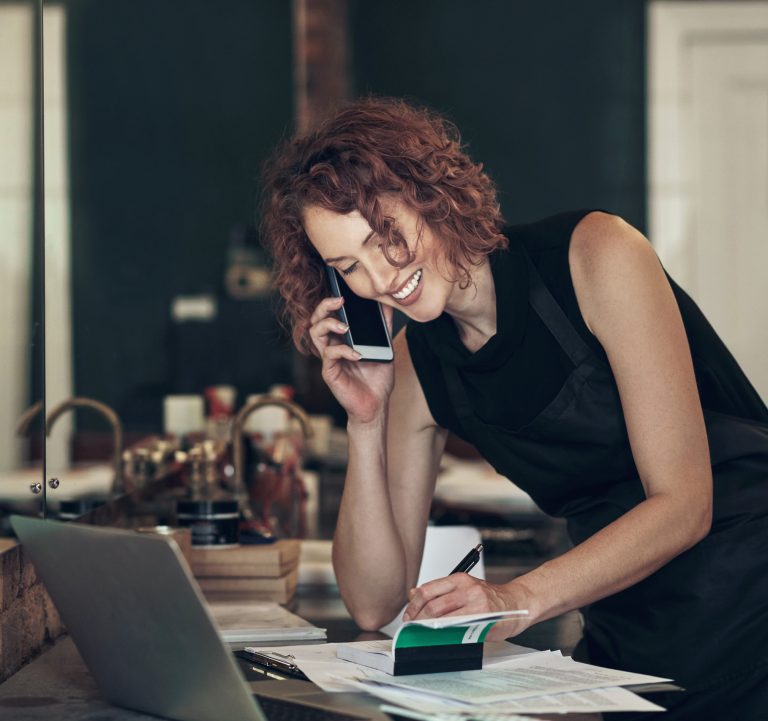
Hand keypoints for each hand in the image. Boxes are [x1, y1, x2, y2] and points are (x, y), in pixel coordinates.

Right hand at [308, 296, 394, 423]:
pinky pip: (330, 356)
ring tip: (344, 325)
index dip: (330, 302)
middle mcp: (331, 346)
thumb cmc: (377, 377)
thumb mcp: (384, 346)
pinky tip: (357, 353)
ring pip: (314, 334)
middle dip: (324, 306)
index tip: (344, 292)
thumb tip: (389, 303)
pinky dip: (343, 351)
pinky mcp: (330, 372)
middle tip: (339, 300)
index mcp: (341, 338)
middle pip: (316, 319)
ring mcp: (329, 359)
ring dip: (328, 324)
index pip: (328, 315)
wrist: (376, 404)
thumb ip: (383, 326)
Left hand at [402, 574, 533, 640]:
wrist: (517, 602)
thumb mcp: (463, 587)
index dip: (414, 606)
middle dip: (419, 620)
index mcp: (459, 579)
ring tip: (423, 635)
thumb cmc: (489, 597)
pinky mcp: (485, 621)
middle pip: (433, 606)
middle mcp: (467, 589)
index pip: (428, 590)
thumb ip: (440, 591)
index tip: (409, 617)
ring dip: (430, 630)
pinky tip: (441, 639)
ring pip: (444, 619)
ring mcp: (477, 605)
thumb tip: (413, 594)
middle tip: (413, 629)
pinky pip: (460, 630)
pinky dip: (446, 636)